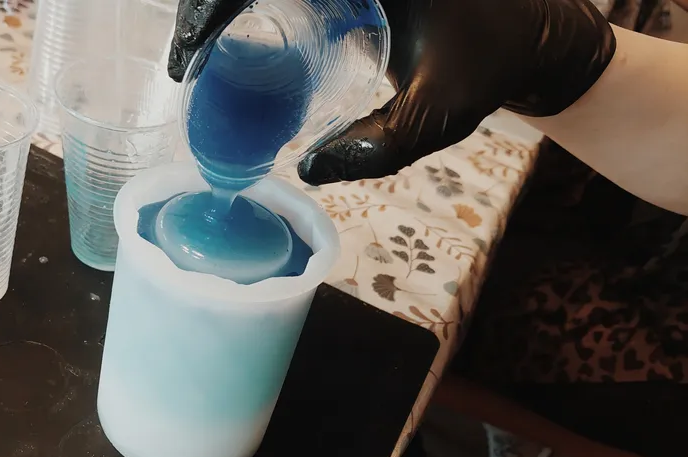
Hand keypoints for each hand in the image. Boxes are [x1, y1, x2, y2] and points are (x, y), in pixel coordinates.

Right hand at [168, 0, 615, 184]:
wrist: (537, 33)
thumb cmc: (493, 64)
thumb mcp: (439, 112)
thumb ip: (379, 147)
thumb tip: (306, 170)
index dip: (210, 8)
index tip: (190, 59)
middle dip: (206, 5)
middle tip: (188, 60)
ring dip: (223, 2)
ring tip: (203, 51)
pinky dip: (251, 2)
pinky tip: (237, 35)